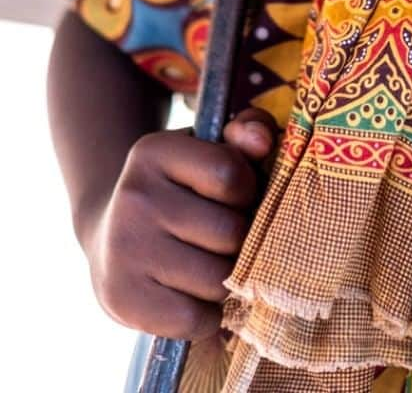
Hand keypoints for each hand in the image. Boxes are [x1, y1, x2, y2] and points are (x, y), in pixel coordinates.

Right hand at [86, 108, 277, 340]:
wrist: (111, 234)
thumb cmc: (183, 188)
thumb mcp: (211, 148)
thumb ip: (249, 131)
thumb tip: (262, 141)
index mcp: (156, 152)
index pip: (230, 174)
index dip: (247, 190)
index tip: (236, 196)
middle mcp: (134, 197)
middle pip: (228, 233)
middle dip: (242, 239)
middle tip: (228, 238)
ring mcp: (123, 249)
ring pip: (216, 279)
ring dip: (227, 280)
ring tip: (214, 266)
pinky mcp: (120, 298)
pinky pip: (193, 319)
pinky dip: (207, 316)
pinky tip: (196, 297)